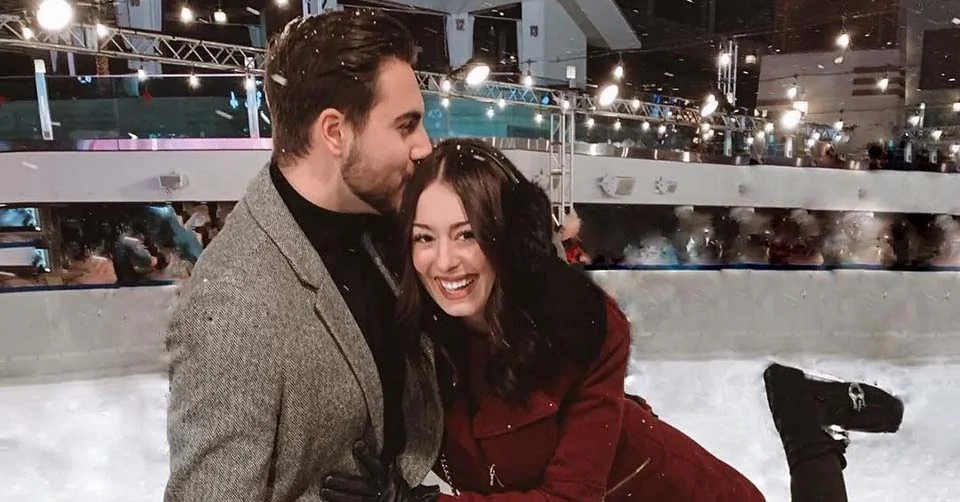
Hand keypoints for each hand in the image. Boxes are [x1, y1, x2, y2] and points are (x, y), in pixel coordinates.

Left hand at [321, 441, 439, 501]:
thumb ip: (388, 461)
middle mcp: (383, 490)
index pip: (377, 464)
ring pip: (355, 501)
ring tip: (324, 491)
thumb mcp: (396, 474)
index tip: (356, 444)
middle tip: (327, 479)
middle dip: (344, 483)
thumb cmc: (398, 488)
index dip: (366, 455)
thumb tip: (379, 440)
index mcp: (388, 477)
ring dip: (338, 497)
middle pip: (361, 486)